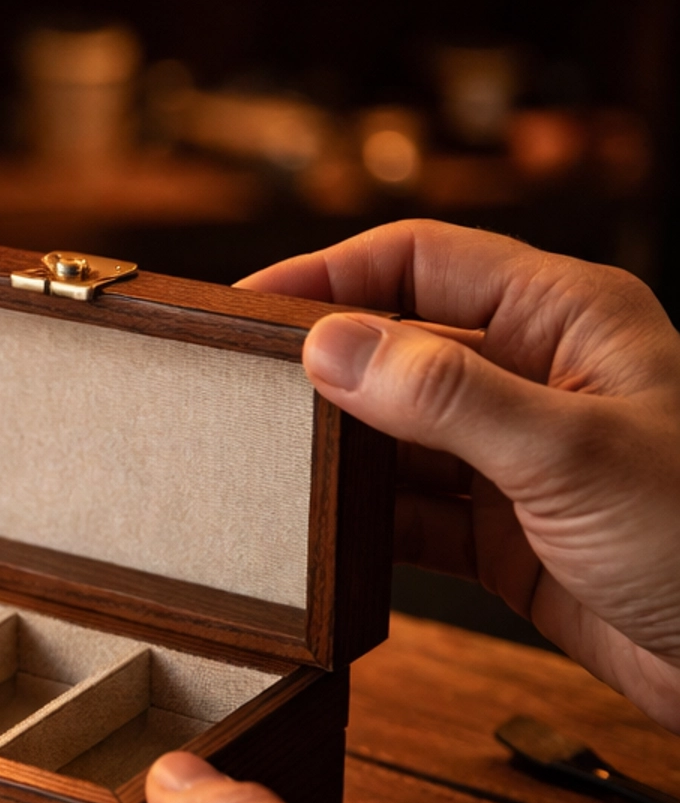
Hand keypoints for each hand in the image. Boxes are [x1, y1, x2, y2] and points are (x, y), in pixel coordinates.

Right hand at [240, 222, 679, 729]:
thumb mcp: (570, 453)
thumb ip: (446, 396)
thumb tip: (332, 346)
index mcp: (570, 319)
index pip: (422, 262)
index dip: (329, 277)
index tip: (244, 309)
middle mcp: (542, 378)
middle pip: (401, 347)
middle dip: (322, 370)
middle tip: (231, 395)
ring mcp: (524, 462)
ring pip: (402, 438)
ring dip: (339, 455)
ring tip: (260, 469)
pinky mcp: (514, 540)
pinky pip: (418, 517)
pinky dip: (367, 527)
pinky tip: (319, 539)